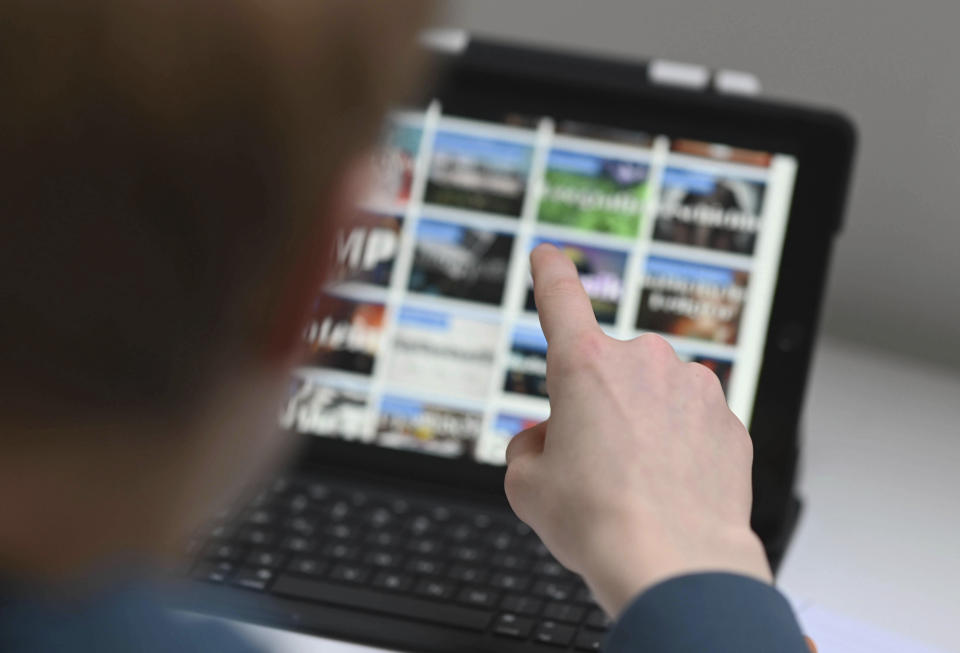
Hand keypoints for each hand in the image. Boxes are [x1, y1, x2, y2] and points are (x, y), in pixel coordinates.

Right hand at [504, 244, 771, 616]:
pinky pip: (691, 424)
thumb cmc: (600, 522)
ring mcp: (694, 388)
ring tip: (633, 486)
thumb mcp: (527, 485)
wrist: (675, 564)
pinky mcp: (730, 421)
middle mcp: (643, 362)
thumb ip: (529, 448)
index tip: (548, 254)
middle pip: (606, 374)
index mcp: (584, 365)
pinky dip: (679, 448)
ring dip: (640, 427)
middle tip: (591, 466)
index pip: (560, 299)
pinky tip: (670, 489)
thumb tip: (549, 441)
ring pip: (653, 399)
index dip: (550, 274)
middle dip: (596, 409)